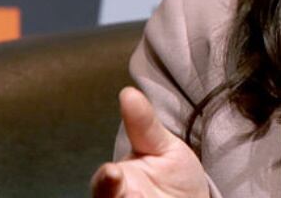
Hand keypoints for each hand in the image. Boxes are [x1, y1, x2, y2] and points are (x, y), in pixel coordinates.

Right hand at [89, 87, 210, 197]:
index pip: (105, 183)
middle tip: (117, 181)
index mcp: (117, 182)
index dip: (106, 181)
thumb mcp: (165, 148)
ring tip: (145, 197)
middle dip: (111, 195)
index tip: (112, 173)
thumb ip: (144, 126)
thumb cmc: (175, 177)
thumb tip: (128, 93)